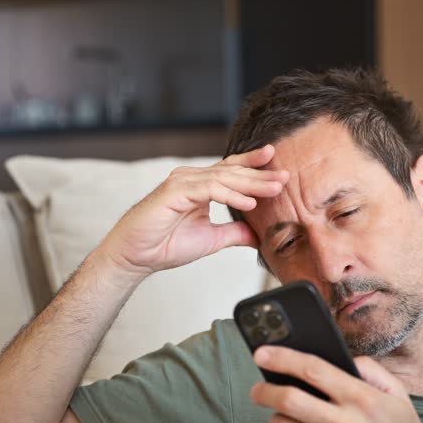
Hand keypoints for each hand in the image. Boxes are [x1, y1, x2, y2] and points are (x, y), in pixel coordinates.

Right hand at [95, 145, 287, 277]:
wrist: (136, 257)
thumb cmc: (165, 245)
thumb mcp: (211, 239)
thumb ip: (233, 233)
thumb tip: (257, 235)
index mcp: (200, 186)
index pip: (232, 171)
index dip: (254, 166)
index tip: (279, 166)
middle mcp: (191, 179)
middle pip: (232, 172)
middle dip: (260, 174)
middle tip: (286, 176)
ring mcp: (182, 182)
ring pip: (223, 178)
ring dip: (251, 184)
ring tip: (274, 189)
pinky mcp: (174, 192)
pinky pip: (208, 189)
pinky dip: (230, 195)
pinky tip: (249, 202)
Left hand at [250, 346, 422, 422]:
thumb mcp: (394, 390)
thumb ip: (368, 367)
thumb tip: (338, 357)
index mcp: (362, 399)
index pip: (313, 370)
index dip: (282, 358)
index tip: (263, 353)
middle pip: (289, 401)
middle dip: (264, 390)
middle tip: (258, 388)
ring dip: (275, 417)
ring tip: (281, 412)